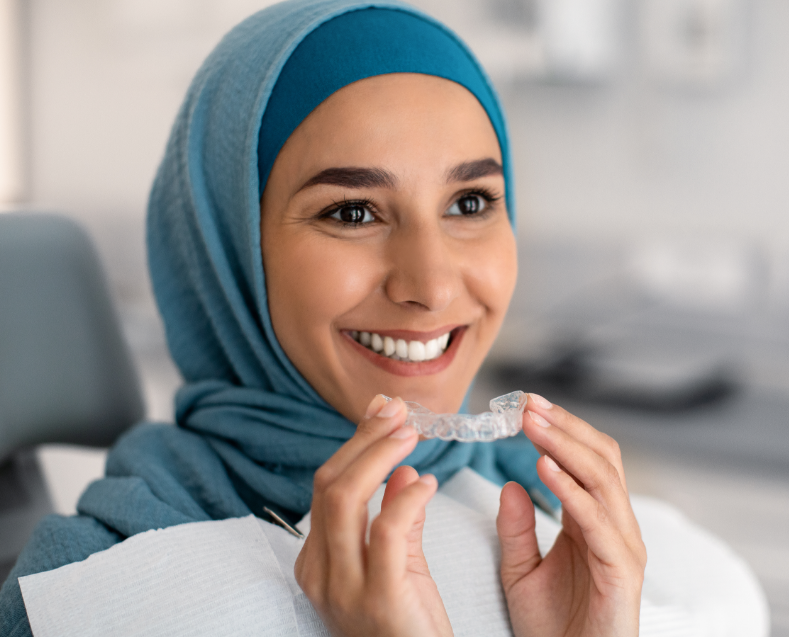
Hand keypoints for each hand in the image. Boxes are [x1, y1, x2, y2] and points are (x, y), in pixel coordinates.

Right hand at [294, 395, 452, 636]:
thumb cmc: (411, 624)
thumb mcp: (399, 564)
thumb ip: (396, 517)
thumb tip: (403, 471)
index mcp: (318, 560)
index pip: (328, 486)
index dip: (356, 444)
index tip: (383, 412)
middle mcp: (320, 571)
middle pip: (329, 485)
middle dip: (364, 440)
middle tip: (397, 412)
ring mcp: (343, 587)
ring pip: (344, 497)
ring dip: (378, 455)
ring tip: (410, 433)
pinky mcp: (378, 598)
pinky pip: (386, 531)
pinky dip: (406, 497)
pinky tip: (428, 483)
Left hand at [496, 395, 645, 636]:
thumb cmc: (552, 627)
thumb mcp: (519, 571)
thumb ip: (515, 528)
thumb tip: (511, 484)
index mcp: (592, 521)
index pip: (585, 459)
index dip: (559, 429)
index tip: (524, 405)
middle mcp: (614, 526)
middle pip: (601, 458)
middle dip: (565, 426)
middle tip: (528, 404)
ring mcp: (623, 546)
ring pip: (603, 478)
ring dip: (566, 445)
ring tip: (532, 423)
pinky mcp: (622, 570)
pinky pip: (598, 520)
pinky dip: (571, 490)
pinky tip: (544, 468)